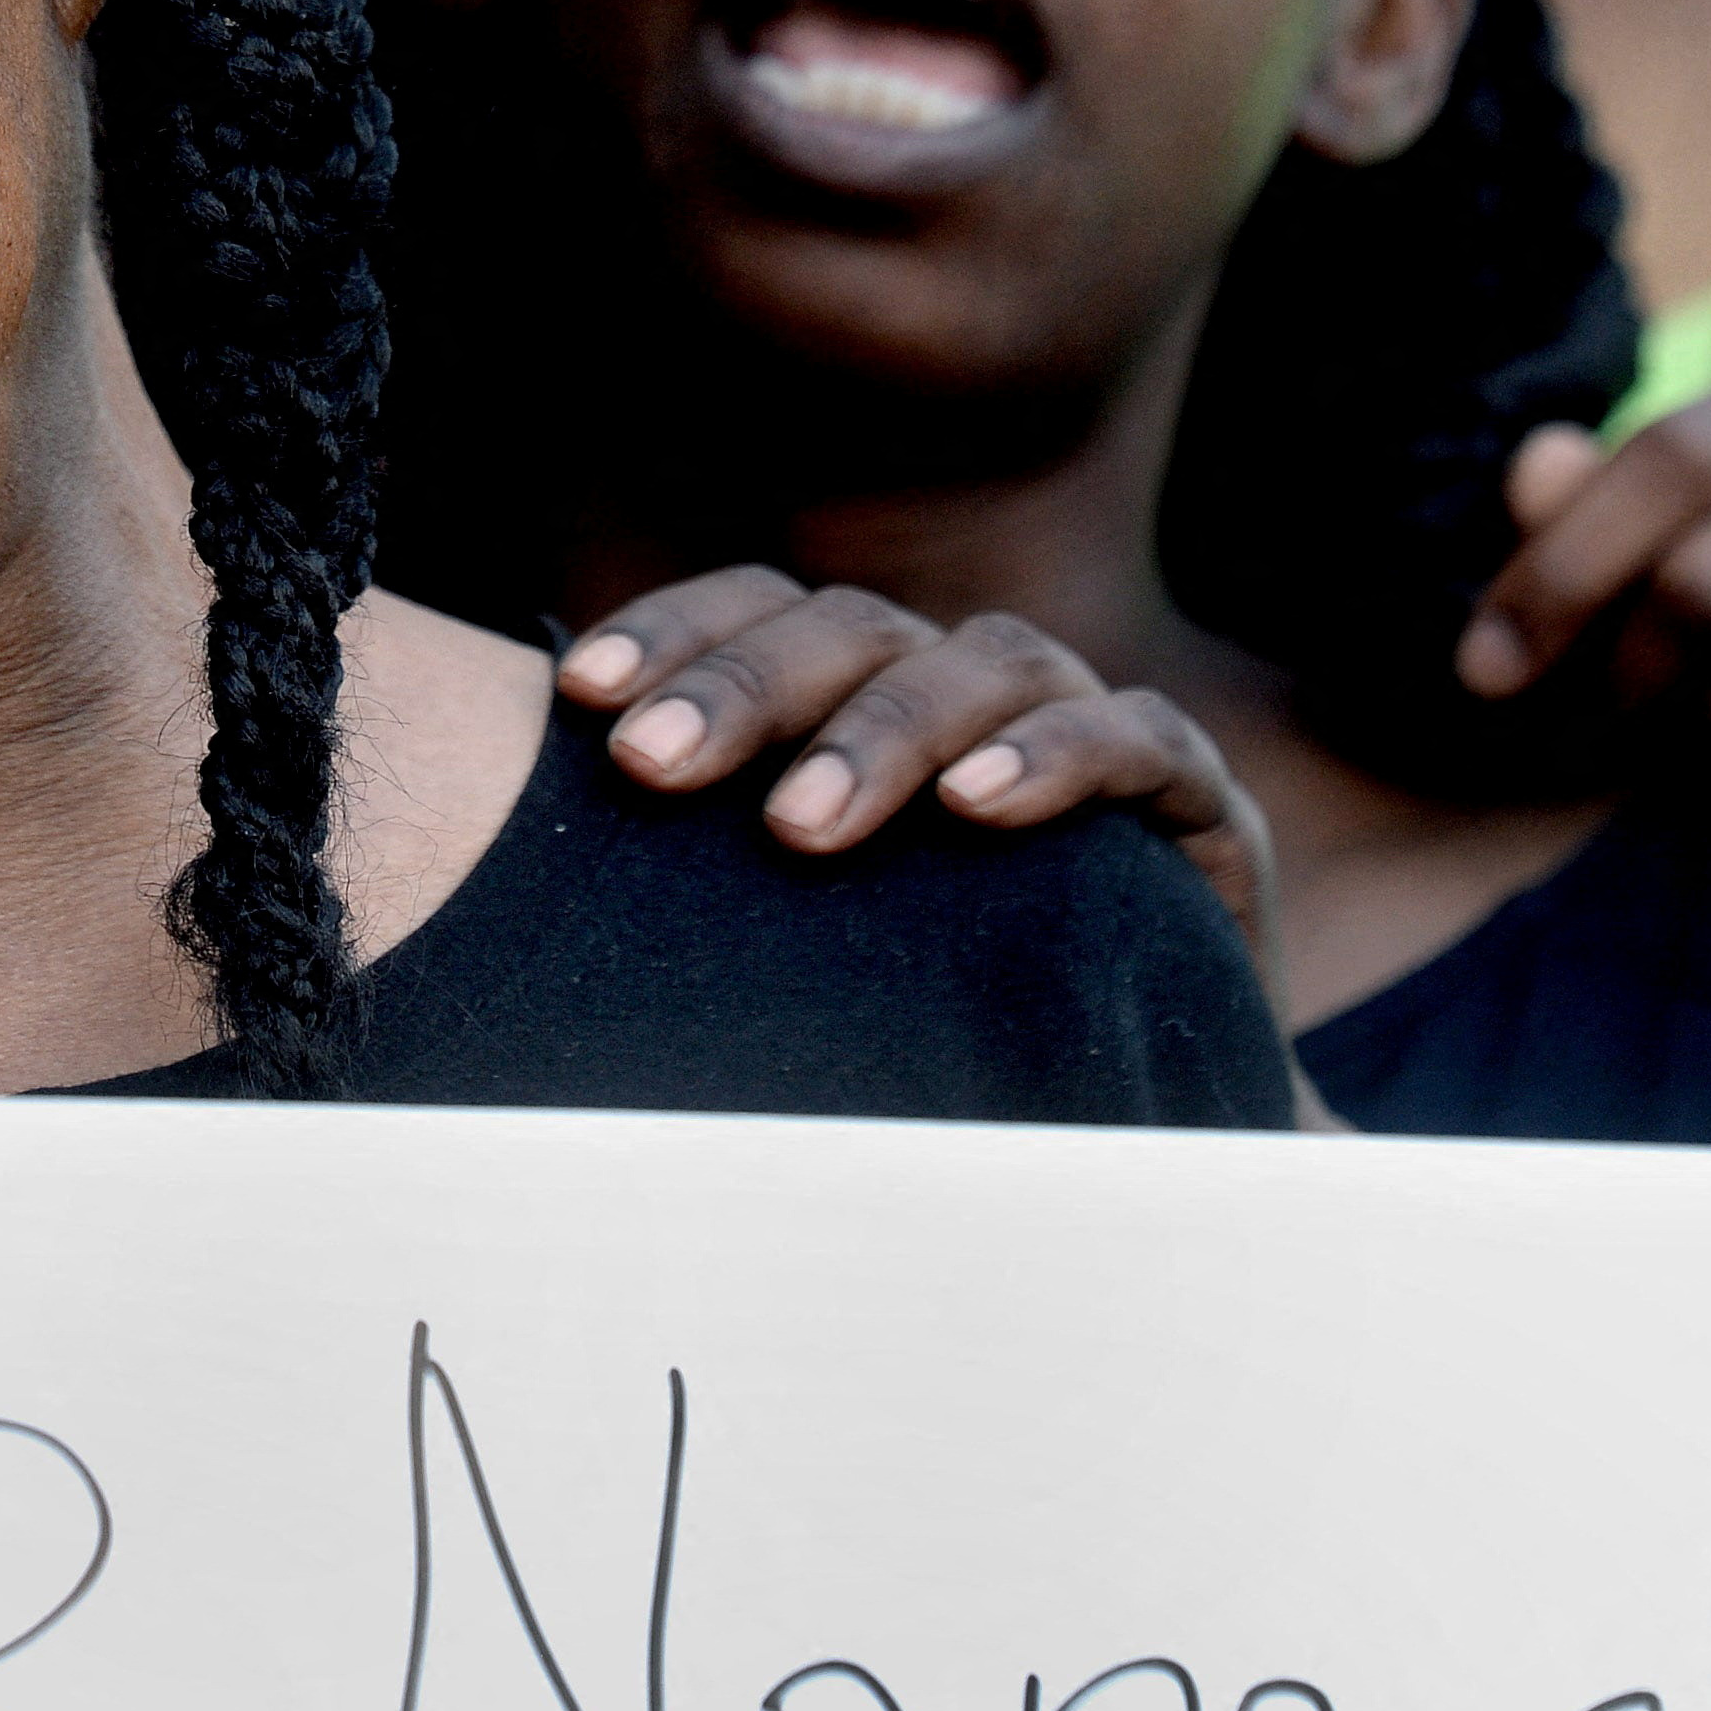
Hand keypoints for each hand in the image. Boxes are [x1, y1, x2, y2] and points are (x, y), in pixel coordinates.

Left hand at [555, 567, 1283, 1008]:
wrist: (1143, 1101)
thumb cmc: (945, 1008)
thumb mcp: (811, 941)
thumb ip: (705, 890)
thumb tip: (518, 913)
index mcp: (867, 690)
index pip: (762, 609)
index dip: (673, 631)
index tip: (578, 693)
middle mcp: (967, 686)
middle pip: (849, 630)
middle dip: (746, 689)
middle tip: (650, 768)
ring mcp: (1084, 722)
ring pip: (982, 663)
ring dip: (883, 731)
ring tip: (798, 824)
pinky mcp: (1192, 792)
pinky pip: (1130, 737)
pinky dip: (1055, 756)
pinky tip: (979, 806)